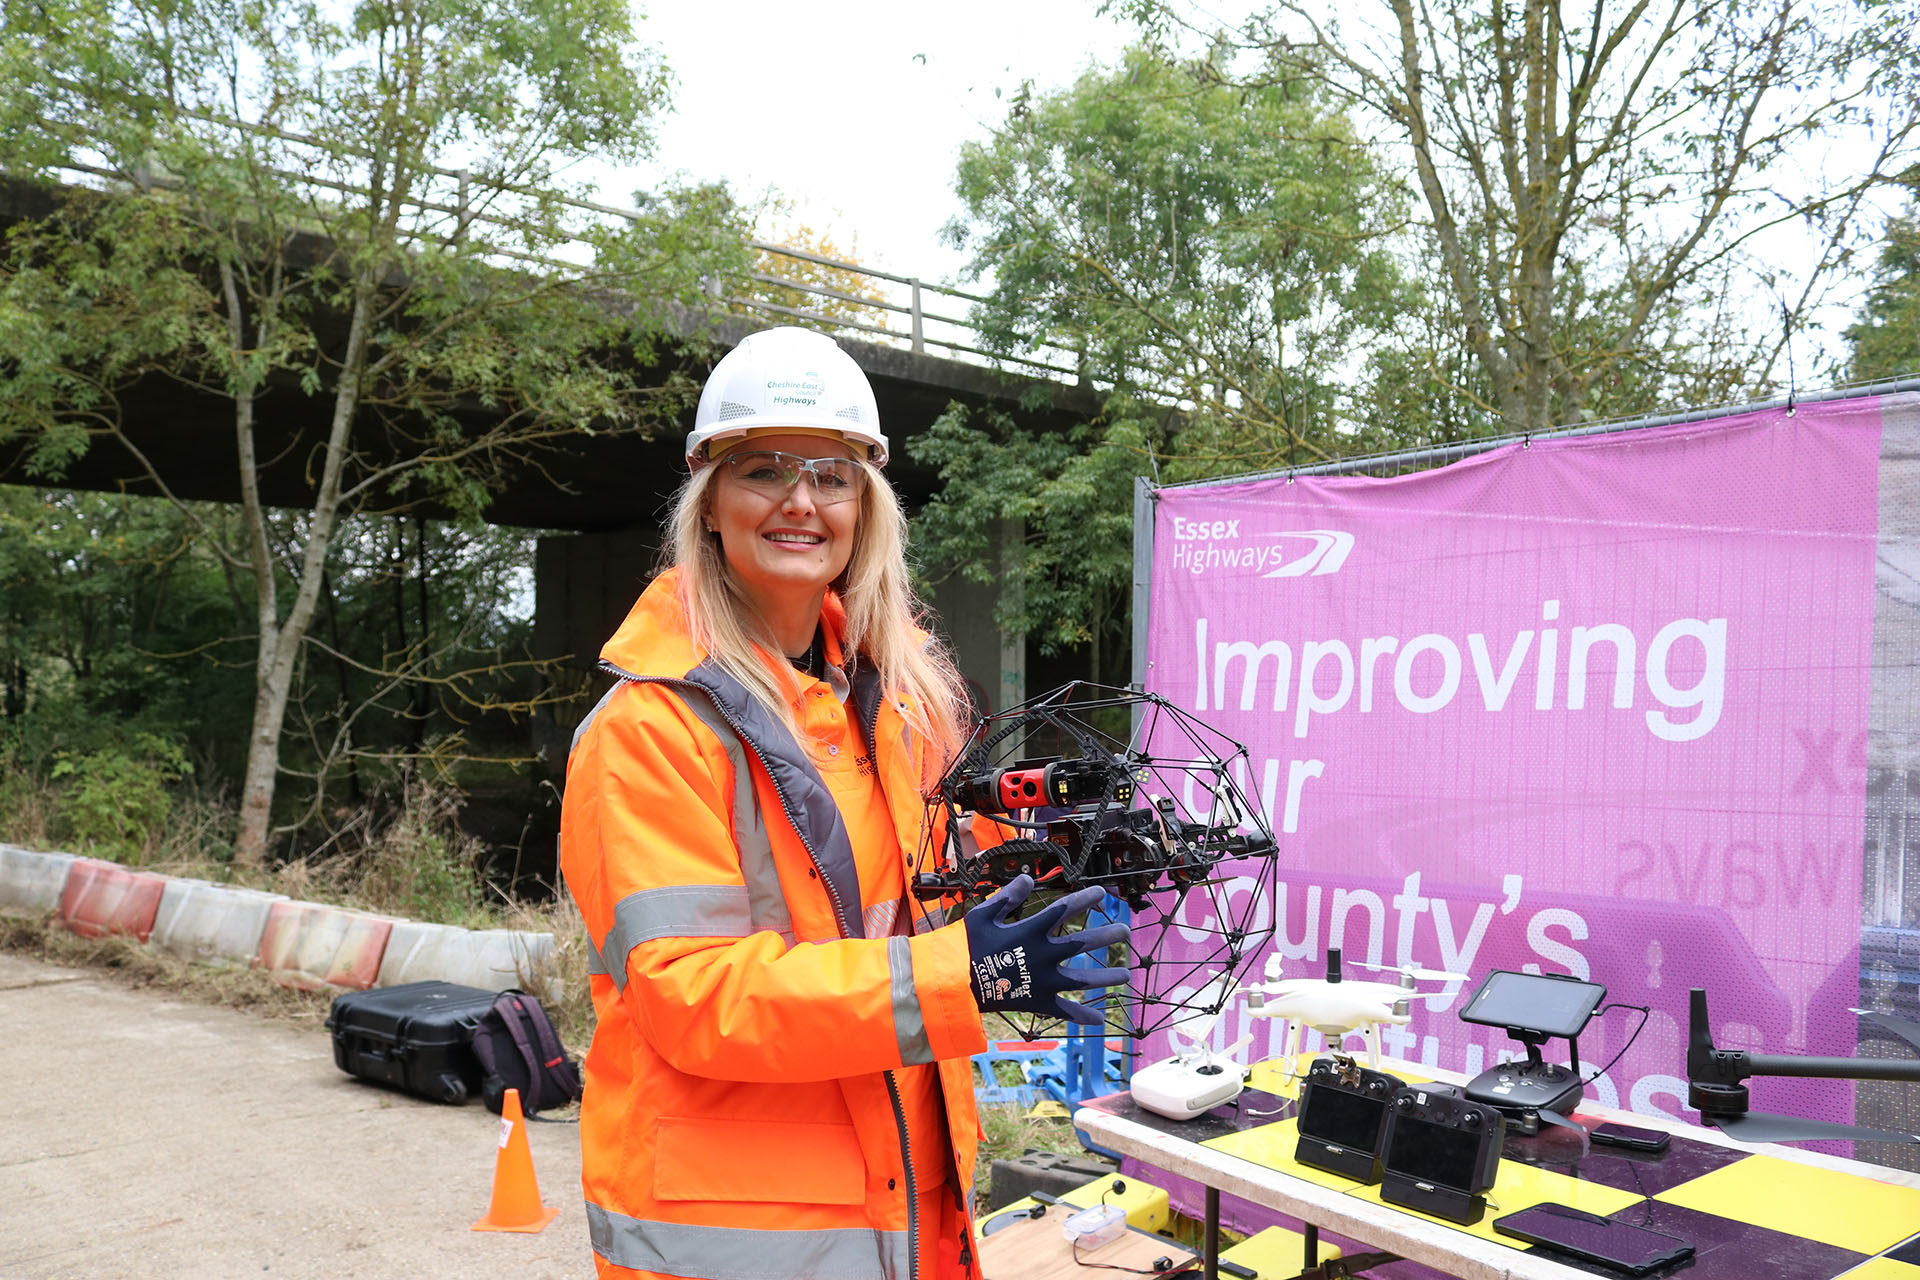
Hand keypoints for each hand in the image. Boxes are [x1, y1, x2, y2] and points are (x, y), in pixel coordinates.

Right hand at [963, 875, 1129, 1025]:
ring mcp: (1043, 980)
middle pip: (1083, 943)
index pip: (1064, 910)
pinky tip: (1099, 1019)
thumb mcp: (983, 914)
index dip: (1085, 899)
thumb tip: (1027, 879)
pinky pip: (1064, 1010)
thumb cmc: (965, 946)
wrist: (954, 984)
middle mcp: (1043, 954)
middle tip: (1125, 931)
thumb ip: (1007, 896)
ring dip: (1106, 976)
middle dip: (1107, 935)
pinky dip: (1082, 1016)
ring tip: (1126, 974)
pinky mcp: (1038, 1001)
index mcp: (1030, 930)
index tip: (1102, 893)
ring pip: (1082, 979)